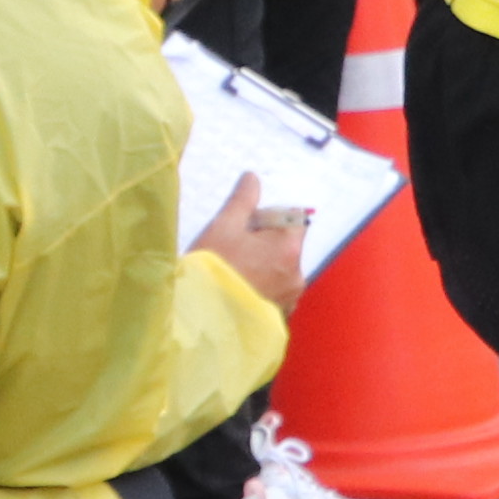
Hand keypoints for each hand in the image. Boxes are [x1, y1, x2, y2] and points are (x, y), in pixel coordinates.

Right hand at [191, 171, 309, 314]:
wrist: (201, 320)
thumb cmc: (213, 268)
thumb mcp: (223, 226)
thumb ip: (242, 200)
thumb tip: (253, 178)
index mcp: (289, 247)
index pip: (294, 217)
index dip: (270, 216)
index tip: (246, 225)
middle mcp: (297, 274)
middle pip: (286, 245)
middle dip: (264, 242)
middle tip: (233, 249)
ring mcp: (289, 299)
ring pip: (280, 270)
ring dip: (263, 266)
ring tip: (233, 272)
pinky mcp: (278, 317)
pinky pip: (274, 293)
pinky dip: (261, 288)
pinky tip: (237, 290)